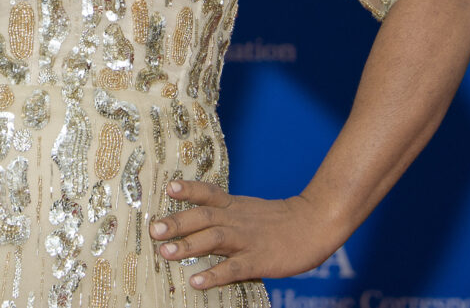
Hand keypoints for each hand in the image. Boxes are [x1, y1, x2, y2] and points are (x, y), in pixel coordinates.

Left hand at [148, 180, 340, 288]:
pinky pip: (233, 268)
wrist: (314, 224)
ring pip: (214, 238)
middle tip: (154, 229)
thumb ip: (225, 214)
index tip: (168, 187)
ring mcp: (247, 239)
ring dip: (188, 245)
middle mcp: (237, 219)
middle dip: (177, 222)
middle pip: (203, 216)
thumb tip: (195, 222)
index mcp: (234, 205)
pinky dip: (214, 274)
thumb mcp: (249, 210)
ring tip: (165, 252)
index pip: (208, 192)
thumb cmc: (279, 220)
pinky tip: (197, 281)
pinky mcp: (259, 260)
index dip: (188, 189)